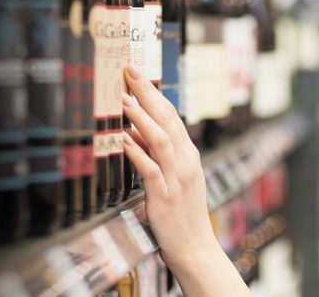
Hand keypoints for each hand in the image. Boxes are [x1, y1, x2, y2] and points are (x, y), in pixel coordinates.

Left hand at [121, 67, 219, 265]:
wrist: (195, 249)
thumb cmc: (180, 215)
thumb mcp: (172, 179)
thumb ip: (156, 155)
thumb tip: (134, 131)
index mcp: (189, 156)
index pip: (172, 116)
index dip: (154, 93)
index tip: (137, 74)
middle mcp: (186, 162)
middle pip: (167, 120)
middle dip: (147, 93)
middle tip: (129, 70)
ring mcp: (177, 179)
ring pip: (161, 139)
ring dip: (141, 117)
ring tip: (123, 98)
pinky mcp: (165, 196)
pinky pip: (150, 169)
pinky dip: (137, 151)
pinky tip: (123, 138)